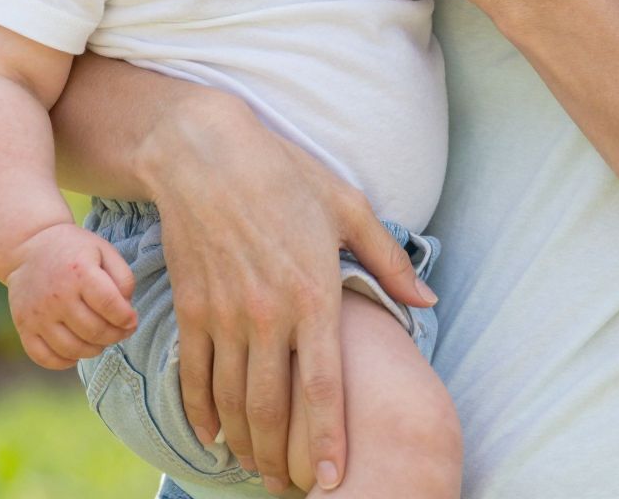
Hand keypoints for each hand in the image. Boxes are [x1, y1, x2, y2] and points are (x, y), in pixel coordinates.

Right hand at [5, 220, 137, 369]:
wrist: (29, 247)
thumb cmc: (74, 250)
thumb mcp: (104, 251)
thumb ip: (123, 278)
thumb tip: (127, 310)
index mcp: (79, 272)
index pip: (110, 306)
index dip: (126, 318)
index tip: (131, 320)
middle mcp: (56, 296)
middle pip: (94, 331)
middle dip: (115, 336)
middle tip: (120, 332)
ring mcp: (38, 314)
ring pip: (73, 349)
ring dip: (94, 350)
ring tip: (101, 340)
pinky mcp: (24, 327)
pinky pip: (44, 358)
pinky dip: (65, 362)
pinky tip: (76, 352)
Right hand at [143, 97, 434, 493]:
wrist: (205, 153)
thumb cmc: (285, 175)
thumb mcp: (348, 208)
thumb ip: (388, 262)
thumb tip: (428, 301)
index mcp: (313, 292)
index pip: (323, 385)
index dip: (327, 440)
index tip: (330, 479)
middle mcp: (266, 313)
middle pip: (273, 407)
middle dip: (282, 457)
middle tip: (290, 487)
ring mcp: (223, 314)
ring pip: (233, 400)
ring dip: (246, 443)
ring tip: (258, 469)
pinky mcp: (190, 308)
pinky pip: (194, 376)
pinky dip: (202, 413)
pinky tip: (214, 437)